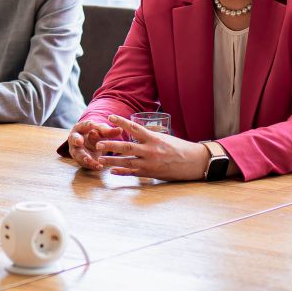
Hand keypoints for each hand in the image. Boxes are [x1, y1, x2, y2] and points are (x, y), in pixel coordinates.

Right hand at [65, 119, 121, 169]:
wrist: (89, 144)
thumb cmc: (96, 134)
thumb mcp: (102, 131)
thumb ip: (109, 131)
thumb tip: (120, 129)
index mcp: (81, 127)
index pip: (84, 125)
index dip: (87, 125)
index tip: (91, 124)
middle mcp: (75, 138)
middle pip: (75, 139)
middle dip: (76, 140)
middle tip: (79, 141)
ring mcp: (76, 150)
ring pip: (78, 154)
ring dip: (84, 157)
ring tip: (90, 160)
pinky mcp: (79, 160)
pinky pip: (84, 163)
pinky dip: (92, 165)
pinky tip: (99, 166)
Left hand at [93, 114, 208, 181]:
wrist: (194, 162)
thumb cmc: (179, 148)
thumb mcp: (164, 138)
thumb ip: (149, 137)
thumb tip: (135, 133)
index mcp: (154, 138)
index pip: (134, 127)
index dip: (121, 122)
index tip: (110, 117)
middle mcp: (150, 150)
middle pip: (126, 146)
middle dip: (110, 145)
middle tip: (97, 143)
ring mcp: (150, 163)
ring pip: (127, 161)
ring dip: (112, 160)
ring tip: (100, 159)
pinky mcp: (151, 173)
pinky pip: (133, 172)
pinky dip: (122, 171)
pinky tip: (113, 170)